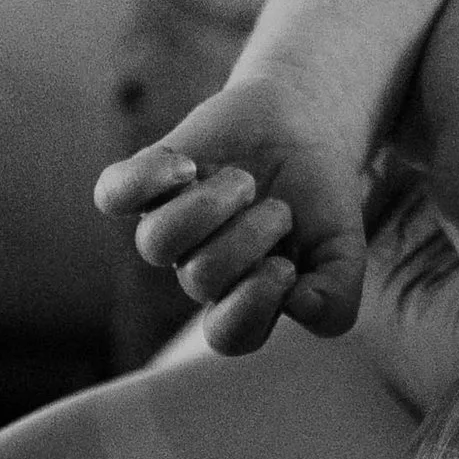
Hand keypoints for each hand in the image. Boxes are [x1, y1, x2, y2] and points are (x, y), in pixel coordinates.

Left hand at [93, 75, 369, 356]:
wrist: (299, 123)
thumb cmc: (317, 195)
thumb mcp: (345, 247)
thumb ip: (338, 292)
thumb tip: (301, 306)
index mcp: (244, 295)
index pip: (228, 335)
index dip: (252, 307)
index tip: (286, 267)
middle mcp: (198, 266)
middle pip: (200, 279)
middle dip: (249, 238)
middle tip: (279, 208)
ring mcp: (169, 222)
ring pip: (155, 243)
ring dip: (206, 207)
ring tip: (243, 180)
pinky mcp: (148, 178)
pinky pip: (113, 195)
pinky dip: (146, 180)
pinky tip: (188, 166)